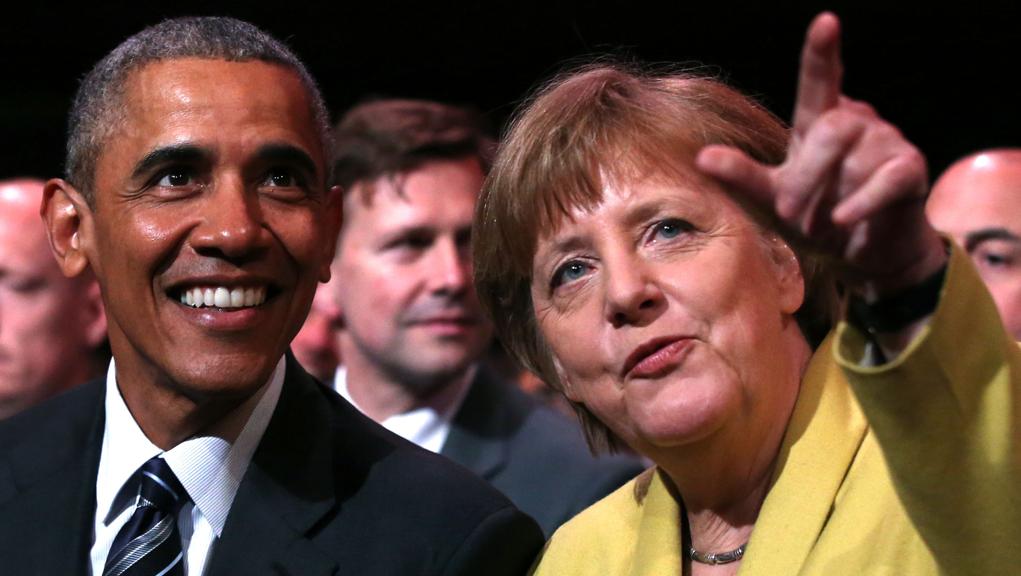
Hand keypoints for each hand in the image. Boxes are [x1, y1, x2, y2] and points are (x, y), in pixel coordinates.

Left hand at [695, 12, 945, 299]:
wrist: (861, 256)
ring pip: (855, 155)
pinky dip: (862, 202)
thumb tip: (702, 157)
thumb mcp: (772, 199)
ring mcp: (887, 141)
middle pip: (831, 128)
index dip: (822, 53)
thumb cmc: (815, 219)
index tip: (826, 22)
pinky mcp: (910, 169)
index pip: (820, 80)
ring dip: (829, 197)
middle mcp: (856, 122)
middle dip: (806, 173)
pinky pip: (886, 179)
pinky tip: (844, 219)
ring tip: (821, 224)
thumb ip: (742, 176)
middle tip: (789, 210)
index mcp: (819, 122)